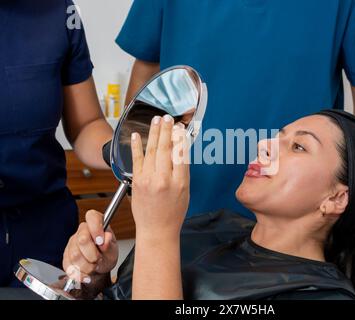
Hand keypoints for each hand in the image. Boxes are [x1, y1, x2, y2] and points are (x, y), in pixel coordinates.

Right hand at [63, 210, 117, 284]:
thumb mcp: (113, 250)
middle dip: (93, 254)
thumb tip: (106, 238)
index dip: (96, 228)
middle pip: (82, 239)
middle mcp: (82, 231)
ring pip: (75, 255)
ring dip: (87, 266)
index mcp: (96, 224)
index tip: (101, 241)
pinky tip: (87, 274)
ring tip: (94, 266)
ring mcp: (72, 243)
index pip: (92, 216)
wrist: (99, 269)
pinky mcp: (65, 256)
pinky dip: (80, 274)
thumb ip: (110, 244)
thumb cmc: (107, 255)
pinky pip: (69, 266)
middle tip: (99, 259)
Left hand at [130, 114, 189, 237]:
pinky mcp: (137, 181)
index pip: (181, 154)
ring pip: (152, 150)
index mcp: (180, 182)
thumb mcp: (186, 191)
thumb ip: (182, 170)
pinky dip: (136, 146)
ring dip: (154, 133)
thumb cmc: (173, 213)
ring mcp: (148, 179)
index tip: (180, 128)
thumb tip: (179, 151)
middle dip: (167, 130)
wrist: (156, 230)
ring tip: (157, 121)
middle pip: (166, 148)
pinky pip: (137, 159)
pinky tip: (136, 135)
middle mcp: (163, 179)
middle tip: (168, 118)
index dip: (180, 138)